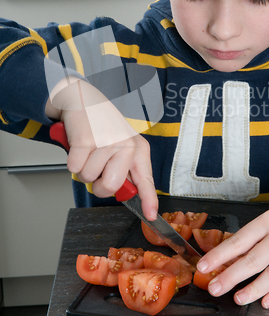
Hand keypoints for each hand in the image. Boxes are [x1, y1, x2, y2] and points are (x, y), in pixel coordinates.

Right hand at [46, 77, 157, 220]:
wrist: (84, 99)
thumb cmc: (103, 126)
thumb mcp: (122, 144)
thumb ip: (125, 168)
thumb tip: (125, 193)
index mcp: (138, 149)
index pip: (145, 180)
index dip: (148, 200)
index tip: (151, 216)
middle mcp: (126, 146)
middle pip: (110, 187)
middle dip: (98, 184)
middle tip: (97, 167)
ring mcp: (107, 142)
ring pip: (88, 178)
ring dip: (83, 168)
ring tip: (89, 150)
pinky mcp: (86, 140)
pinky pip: (74, 168)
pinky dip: (72, 160)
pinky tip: (79, 145)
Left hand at [196, 184, 268, 307]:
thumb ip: (260, 232)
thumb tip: (236, 251)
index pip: (239, 240)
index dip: (220, 255)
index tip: (205, 265)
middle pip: (252, 260)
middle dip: (230, 276)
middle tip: (215, 287)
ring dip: (253, 289)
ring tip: (238, 298)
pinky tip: (266, 300)